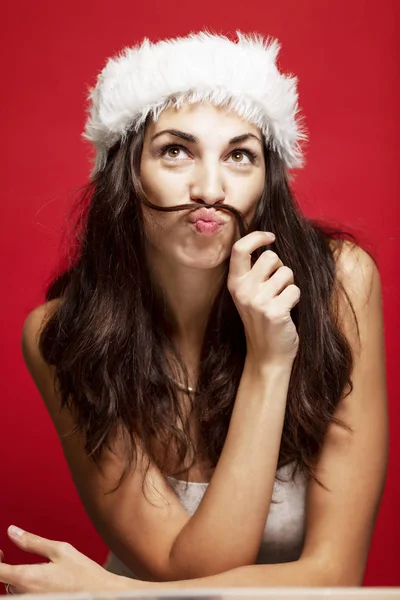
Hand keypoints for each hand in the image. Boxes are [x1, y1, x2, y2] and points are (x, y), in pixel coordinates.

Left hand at [0, 525, 126, 593]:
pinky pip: (23, 596)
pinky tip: (35, 579)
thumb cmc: (84, 574)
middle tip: (5, 555)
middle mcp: (25, 594)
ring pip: (12, 590)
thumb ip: (33, 541)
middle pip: (3, 581)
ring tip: (24, 567)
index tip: (1, 553)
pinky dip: (24, 586)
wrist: (101, 595)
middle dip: (3, 568)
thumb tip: (12, 531)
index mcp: (27, 577)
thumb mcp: (60, 550)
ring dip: (14, 579)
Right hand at [228, 231, 300, 366]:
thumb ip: (253, 272)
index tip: (270, 237)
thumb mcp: (248, 294)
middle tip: (277, 286)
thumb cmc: (261, 319)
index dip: (257, 237)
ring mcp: (258, 301)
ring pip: (287, 272)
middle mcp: (243, 291)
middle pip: (271, 257)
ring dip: (289, 284)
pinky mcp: (275, 311)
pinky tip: (287, 311)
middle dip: (280, 267)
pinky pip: (295, 290)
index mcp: (234, 284)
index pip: (240, 249)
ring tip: (281, 300)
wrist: (267, 354)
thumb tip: (268, 244)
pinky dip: (295, 298)